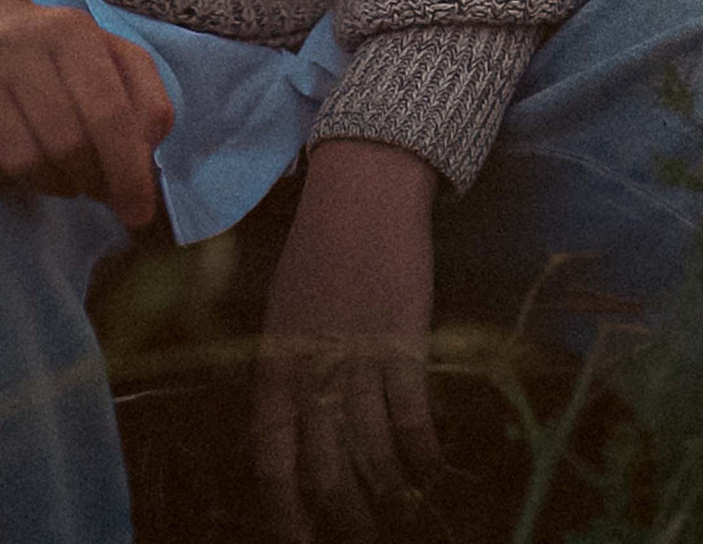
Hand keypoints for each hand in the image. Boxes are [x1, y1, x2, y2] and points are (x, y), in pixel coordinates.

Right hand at [0, 0, 173, 232]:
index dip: (129, 171)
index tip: (137, 212)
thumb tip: (145, 160)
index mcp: (71, 31)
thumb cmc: (49, 47)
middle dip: (89, 181)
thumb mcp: (105, 53)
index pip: (109, 112)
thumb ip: (142, 98)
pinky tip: (10, 165)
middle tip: (91, 185)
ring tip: (56, 172)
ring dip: (49, 184)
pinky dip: (1, 182)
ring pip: (23, 164)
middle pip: (67, 146)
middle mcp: (19, 46)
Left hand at [255, 138, 441, 540]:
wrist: (362, 194)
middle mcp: (312, 371)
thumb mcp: (284, 316)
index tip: (302, 542)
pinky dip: (422, 453)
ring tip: (403, 509)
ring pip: (372, 454)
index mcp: (275, 365)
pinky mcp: (402, 344)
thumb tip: (284, 440)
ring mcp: (358, 359)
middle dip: (345, 517)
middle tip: (361, 535)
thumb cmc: (320, 253)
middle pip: (326, 471)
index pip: (273, 459)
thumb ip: (284, 377)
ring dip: (390, 492)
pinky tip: (429, 467)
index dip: (287, 510)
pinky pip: (412, 420)